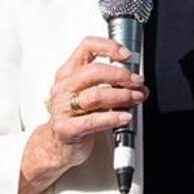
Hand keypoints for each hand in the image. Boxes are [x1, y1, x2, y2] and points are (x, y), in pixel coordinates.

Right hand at [18, 36, 149, 193]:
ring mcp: (63, 107)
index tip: (127, 55)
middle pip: (94, 71)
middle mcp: (64, 87)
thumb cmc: (74, 116)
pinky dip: (113, 117)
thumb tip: (138, 85)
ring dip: (122, 96)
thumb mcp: (88, 93)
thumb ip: (111, 85)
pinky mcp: (66, 128)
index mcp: (68, 72)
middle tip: (137, 82)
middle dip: (121, 75)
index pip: (87, 47)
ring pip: (96, 96)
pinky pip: (93, 121)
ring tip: (136, 98)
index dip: (109, 46)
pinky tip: (125, 116)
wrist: (55, 146)